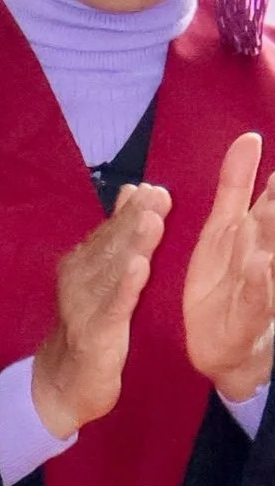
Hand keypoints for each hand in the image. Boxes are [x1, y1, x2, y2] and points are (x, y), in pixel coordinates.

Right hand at [30, 180, 170, 437]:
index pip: (109, 231)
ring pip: (112, 270)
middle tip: (157, 195)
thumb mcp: (101, 281)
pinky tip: (140, 269)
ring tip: (153, 220)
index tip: (153, 187)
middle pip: (110, 244)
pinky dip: (126, 287)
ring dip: (132, 244)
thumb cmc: (87, 327)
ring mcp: (84, 306)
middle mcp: (79, 279)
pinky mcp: (94, 334)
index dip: (131, 210)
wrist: (60, 384)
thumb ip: (114, 238)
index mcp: (82, 264)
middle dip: (134, 218)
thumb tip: (132, 190)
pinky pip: (112, 307)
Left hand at [185, 131, 274, 403]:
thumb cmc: (224, 282)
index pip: (272, 195)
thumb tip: (249, 139)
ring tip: (273, 209)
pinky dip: (259, 282)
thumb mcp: (225, 225)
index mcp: (256, 230)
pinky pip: (256, 297)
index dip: (270, 182)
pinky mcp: (248, 315)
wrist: (216, 347)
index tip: (271, 158)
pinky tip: (261, 265)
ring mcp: (260, 284)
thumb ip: (236, 183)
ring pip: (273, 253)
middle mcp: (264, 252)